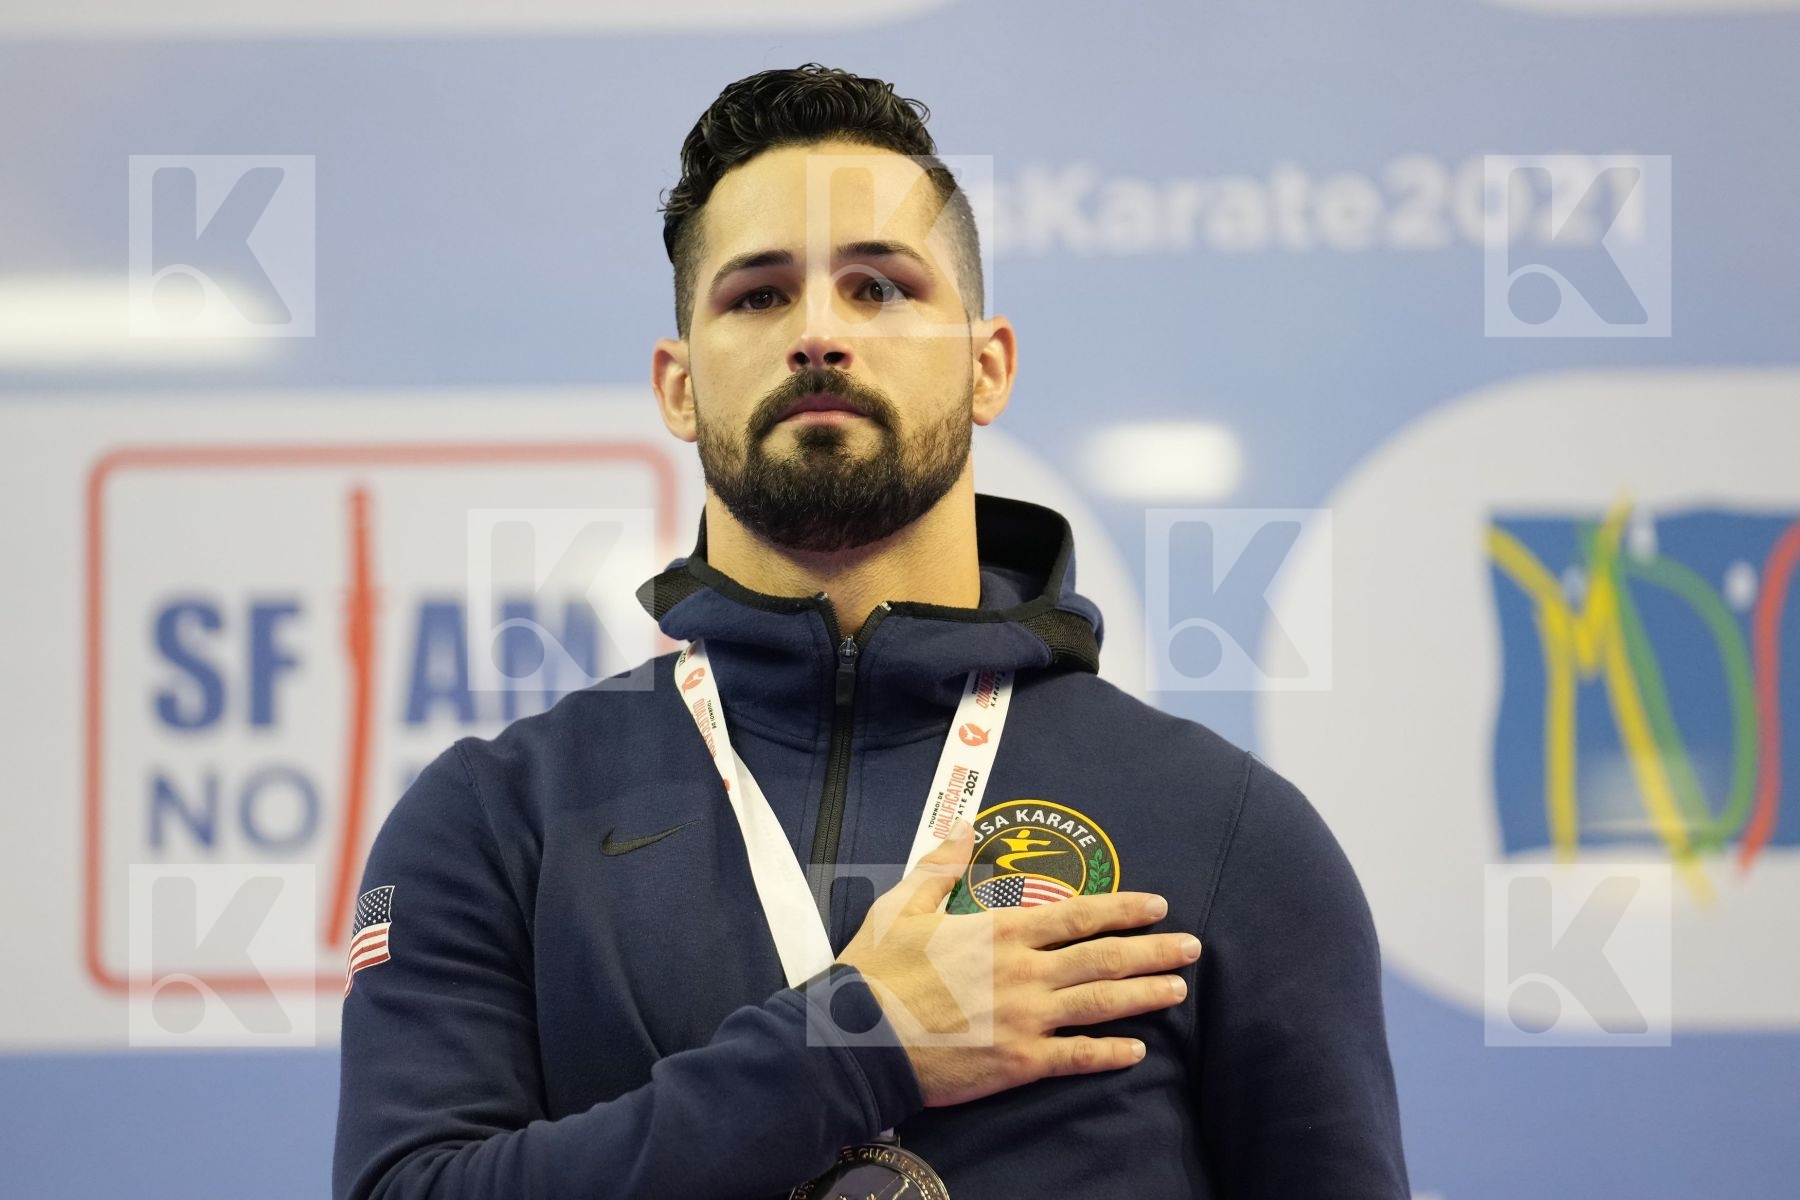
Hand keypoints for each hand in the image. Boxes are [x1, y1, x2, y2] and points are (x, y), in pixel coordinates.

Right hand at [835, 819, 1199, 1107]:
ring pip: (1100, 1003)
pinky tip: (1135, 1050)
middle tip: (1192, 947)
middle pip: (1103, 957)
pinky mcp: (1017, 1062)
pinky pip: (1075, 1056)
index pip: (1078, 915)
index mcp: (1001, 931)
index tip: (1156, 904)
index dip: (1123, 909)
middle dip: (1153, 950)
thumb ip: (941, 866)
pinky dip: (1108, 1053)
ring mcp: (1025, 1019)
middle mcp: (1024, 972)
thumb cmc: (877, 969)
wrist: (857, 1038)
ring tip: (1178, 989)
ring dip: (1145, 995)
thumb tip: (964, 827)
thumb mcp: (902, 905)